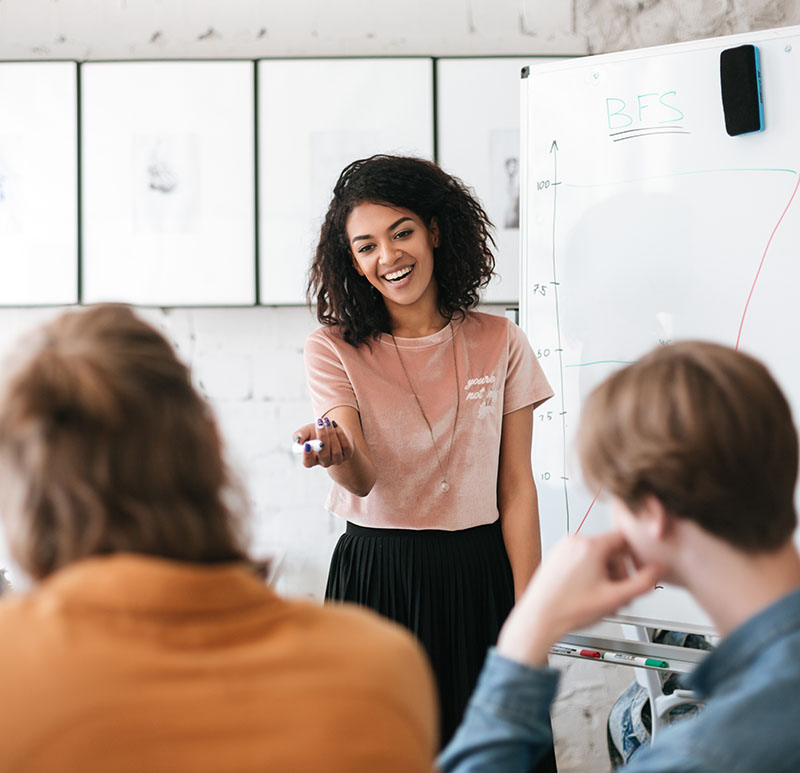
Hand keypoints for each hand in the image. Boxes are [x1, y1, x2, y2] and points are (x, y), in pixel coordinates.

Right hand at [293, 417, 354, 468]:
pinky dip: (340, 434)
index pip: (308, 462)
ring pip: (336, 451)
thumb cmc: (316, 432)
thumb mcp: (306, 431)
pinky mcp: (348, 454)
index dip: (307, 455)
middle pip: (324, 456)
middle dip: (322, 438)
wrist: (332, 428)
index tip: (307, 444)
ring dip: (331, 434)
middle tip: (319, 424)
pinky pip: (345, 446)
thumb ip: (299, 435)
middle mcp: (324, 462)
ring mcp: (337, 459)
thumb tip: (298, 440)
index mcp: (312, 459)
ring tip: (327, 421)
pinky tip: (335, 425)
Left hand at [497, 531, 662, 666]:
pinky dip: (590, 573)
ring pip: (596, 555)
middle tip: (620, 594)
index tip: (641, 568)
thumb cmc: (569, 609)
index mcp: (590, 545)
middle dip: (620, 572)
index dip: (637, 555)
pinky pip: (581, 558)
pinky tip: (589, 593)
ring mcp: (563, 548)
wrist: (539, 618)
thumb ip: (643, 583)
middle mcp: (575, 541)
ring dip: (606, 574)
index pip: (624, 538)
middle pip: (611, 549)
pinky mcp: (556, 556)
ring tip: (603, 598)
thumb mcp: (615, 598)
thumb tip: (658, 570)